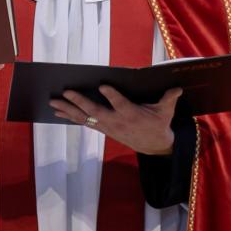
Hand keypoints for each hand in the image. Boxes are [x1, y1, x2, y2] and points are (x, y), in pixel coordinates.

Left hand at [48, 86, 181, 155]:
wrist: (154, 146)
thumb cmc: (158, 123)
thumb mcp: (166, 112)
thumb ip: (169, 99)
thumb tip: (178, 87)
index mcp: (132, 114)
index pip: (121, 104)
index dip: (112, 95)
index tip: (103, 84)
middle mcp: (116, 121)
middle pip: (95, 111)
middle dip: (79, 102)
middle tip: (65, 92)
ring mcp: (107, 127)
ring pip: (84, 118)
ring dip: (68, 110)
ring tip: (53, 102)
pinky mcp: (103, 129)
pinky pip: (84, 122)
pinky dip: (70, 117)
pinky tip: (58, 112)